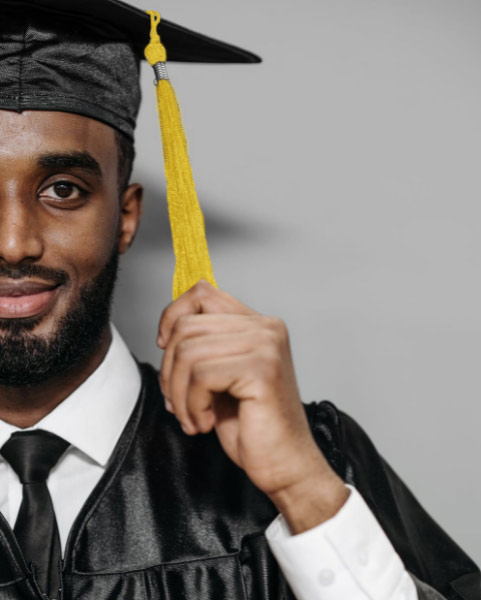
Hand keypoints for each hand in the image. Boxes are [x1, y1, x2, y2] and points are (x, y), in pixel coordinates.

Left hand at [158, 281, 348, 531]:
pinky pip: (201, 376)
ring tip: (193, 416)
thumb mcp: (221, 376)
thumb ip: (204, 346)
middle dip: (169, 371)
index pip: (202, 293)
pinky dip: (192, 405)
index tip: (165, 347)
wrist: (285, 464)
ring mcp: (266, 346)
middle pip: (186, 327)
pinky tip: (205, 421)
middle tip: (179, 402)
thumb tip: (167, 331)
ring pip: (188, 352)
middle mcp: (266, 327)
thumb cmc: (252, 425)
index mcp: (257, 324)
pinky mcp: (262, 370)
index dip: (172, 316)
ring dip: (179, 394)